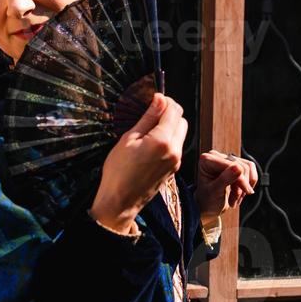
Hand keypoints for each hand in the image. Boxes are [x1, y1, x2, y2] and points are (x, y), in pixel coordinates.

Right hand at [89, 93, 188, 232]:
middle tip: (151, 113)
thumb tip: (159, 99)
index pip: (173, 110)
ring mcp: (176, 161)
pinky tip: (151, 142)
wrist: (120, 202)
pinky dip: (169, 139)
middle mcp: (174, 151)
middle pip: (182, 120)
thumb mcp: (128, 139)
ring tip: (149, 129)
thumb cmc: (118, 171)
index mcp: (162, 141)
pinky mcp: (174, 169)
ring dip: (170, 126)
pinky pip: (177, 146)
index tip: (154, 99)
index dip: (165, 101)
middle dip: (170, 112)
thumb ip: (148, 118)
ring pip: (181, 133)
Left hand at [194, 150, 257, 222]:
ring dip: (245, 186)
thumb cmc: (207, 200)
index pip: (231, 165)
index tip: (241, 194)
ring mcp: (226, 159)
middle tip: (234, 201)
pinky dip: (249, 183)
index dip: (240, 179)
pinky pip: (250, 168)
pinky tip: (241, 193)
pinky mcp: (235, 163)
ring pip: (247, 167)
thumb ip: (224, 179)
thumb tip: (238, 168)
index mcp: (206, 160)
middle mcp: (216, 156)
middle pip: (241, 165)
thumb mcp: (214, 192)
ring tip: (235, 199)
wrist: (209, 206)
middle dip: (241, 185)